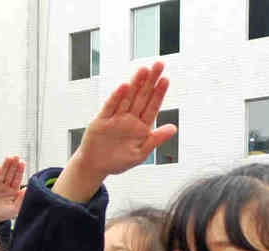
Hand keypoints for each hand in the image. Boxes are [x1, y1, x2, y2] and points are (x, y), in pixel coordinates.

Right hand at [0, 156, 25, 224]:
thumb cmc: (3, 215)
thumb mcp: (15, 209)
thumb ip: (22, 199)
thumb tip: (27, 189)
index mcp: (12, 191)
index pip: (17, 178)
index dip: (19, 170)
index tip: (22, 162)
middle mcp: (4, 187)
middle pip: (9, 174)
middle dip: (13, 165)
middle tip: (16, 156)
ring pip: (1, 174)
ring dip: (4, 166)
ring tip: (8, 158)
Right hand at [54, 62, 175, 202]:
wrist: (95, 167)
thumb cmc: (118, 162)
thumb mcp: (140, 154)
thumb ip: (155, 140)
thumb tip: (173, 128)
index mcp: (141, 127)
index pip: (152, 107)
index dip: (159, 93)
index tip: (166, 79)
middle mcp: (129, 119)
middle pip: (142, 97)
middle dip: (150, 81)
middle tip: (159, 64)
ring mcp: (115, 118)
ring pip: (127, 98)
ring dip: (135, 84)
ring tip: (144, 70)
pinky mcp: (101, 121)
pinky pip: (110, 107)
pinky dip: (116, 98)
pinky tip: (124, 87)